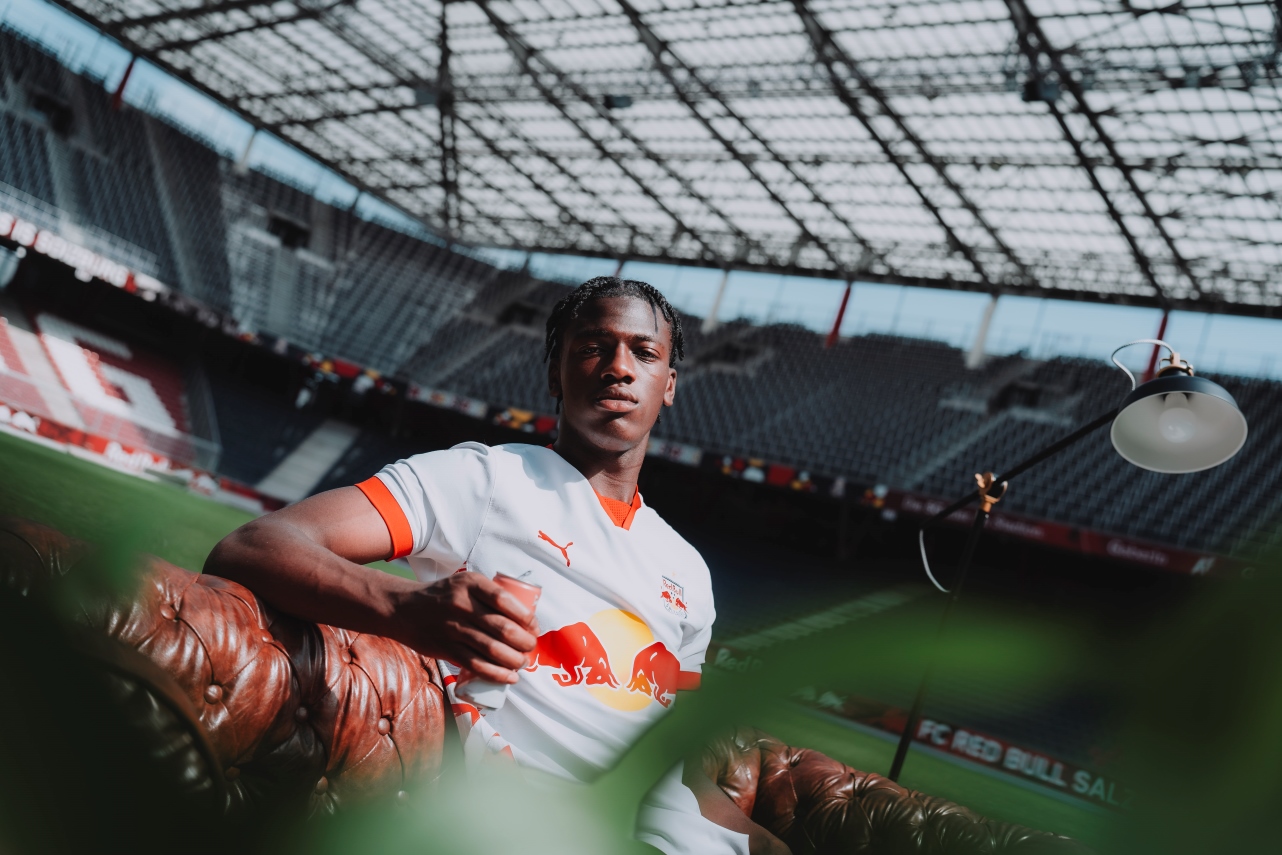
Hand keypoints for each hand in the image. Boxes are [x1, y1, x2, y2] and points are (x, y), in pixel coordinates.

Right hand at [391, 573, 537, 682]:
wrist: (404, 608)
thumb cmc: (444, 596)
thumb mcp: (465, 584)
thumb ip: (489, 595)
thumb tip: (525, 619)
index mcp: (471, 584)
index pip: (504, 600)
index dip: (526, 617)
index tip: (534, 627)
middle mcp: (462, 604)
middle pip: (502, 628)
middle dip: (524, 642)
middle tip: (530, 647)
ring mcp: (453, 628)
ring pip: (492, 649)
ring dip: (514, 660)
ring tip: (522, 662)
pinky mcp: (445, 648)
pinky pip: (476, 665)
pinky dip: (497, 674)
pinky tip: (510, 677)